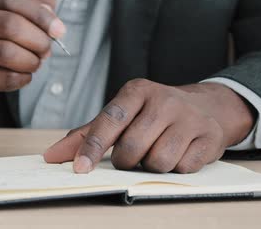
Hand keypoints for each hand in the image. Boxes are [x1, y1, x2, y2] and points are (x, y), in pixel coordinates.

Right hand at [0, 0, 65, 115]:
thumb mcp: (8, 13)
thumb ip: (33, 3)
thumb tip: (50, 8)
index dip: (40, 13)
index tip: (59, 29)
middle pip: (10, 24)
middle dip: (38, 39)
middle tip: (47, 49)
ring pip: (7, 52)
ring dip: (31, 60)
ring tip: (36, 62)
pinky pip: (4, 77)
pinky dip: (22, 78)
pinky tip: (23, 75)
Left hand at [43, 79, 254, 173]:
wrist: (205, 107)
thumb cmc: (151, 114)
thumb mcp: (120, 115)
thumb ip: (85, 135)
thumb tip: (51, 156)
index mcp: (136, 91)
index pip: (109, 122)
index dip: (92, 148)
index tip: (79, 168)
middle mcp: (163, 100)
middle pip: (131, 148)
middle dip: (126, 160)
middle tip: (131, 154)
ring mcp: (189, 118)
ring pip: (157, 161)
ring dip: (151, 165)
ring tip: (156, 150)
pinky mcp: (209, 136)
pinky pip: (182, 168)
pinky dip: (175, 168)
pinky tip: (178, 152)